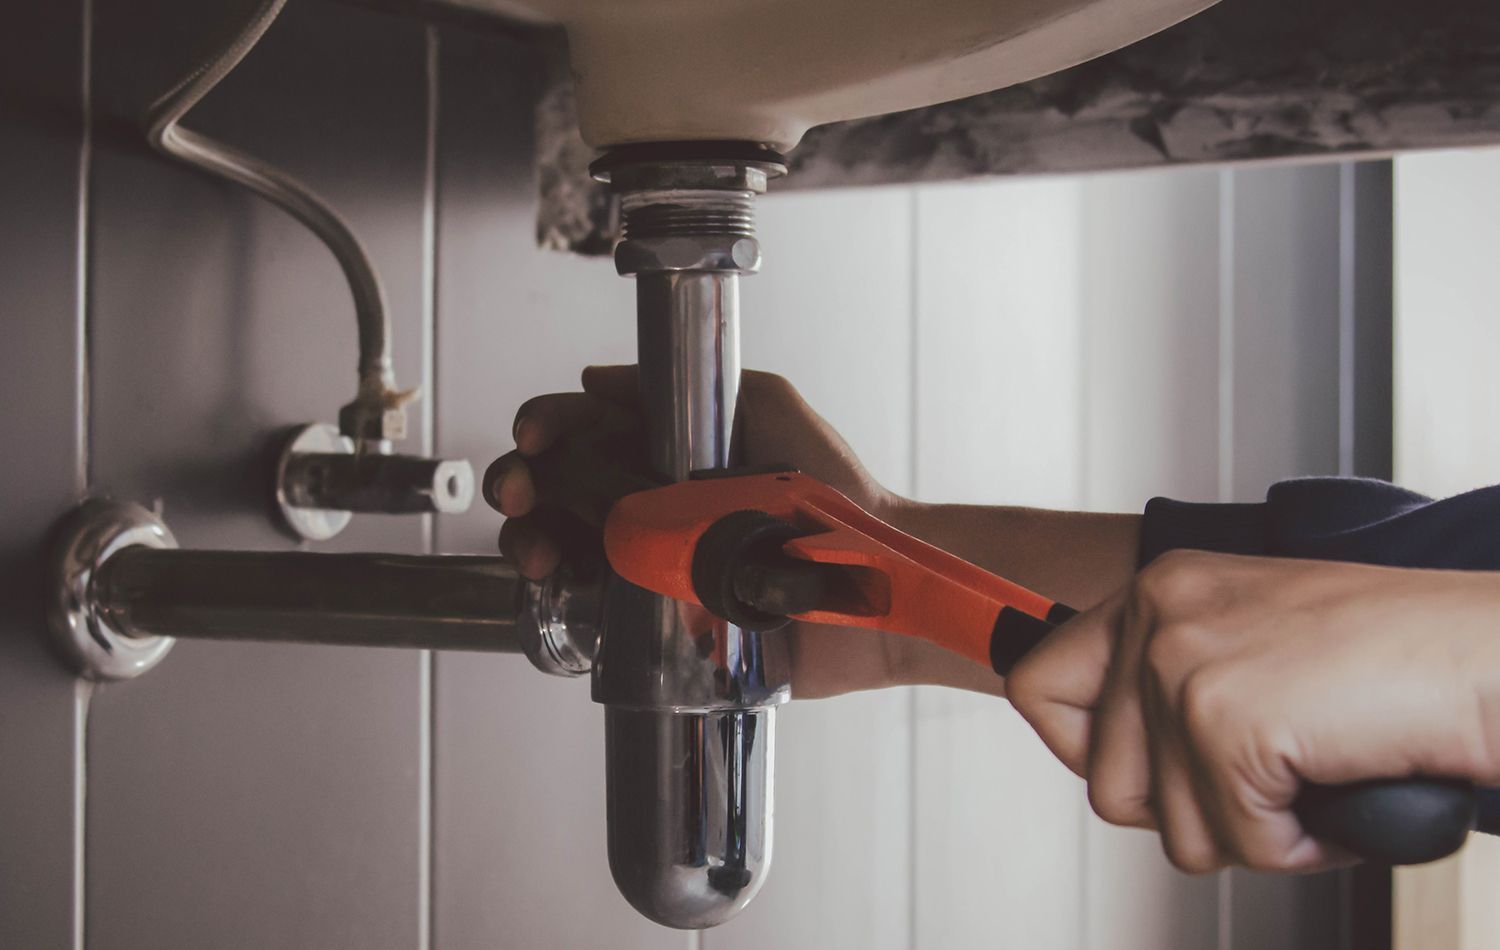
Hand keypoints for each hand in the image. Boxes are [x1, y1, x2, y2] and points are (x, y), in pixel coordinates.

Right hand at [485, 365, 906, 697]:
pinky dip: (558, 598)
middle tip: (519, 493)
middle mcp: (647, 502)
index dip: (549, 426)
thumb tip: (598, 378)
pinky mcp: (657, 619)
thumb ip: (698, 383)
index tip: (539, 435)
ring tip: (538, 553)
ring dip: (529, 541)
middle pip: (555, 487)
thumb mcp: (770, 406)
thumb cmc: (835, 489)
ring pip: (559, 545)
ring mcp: (648, 562)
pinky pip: (588, 609)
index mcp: (665, 449)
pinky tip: (558, 587)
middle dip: (521, 483)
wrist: (872, 578)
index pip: (585, 428)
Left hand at [1006, 550, 1499, 872]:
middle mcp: (1158, 616)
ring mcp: (1184, 666)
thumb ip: (1172, 679)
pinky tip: (1336, 786)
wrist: (1488, 656)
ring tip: (1310, 774)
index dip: (1083, 751)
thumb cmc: (1397, 657)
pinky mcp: (1224, 720)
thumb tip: (1104, 757)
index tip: (1145, 768)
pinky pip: (1236, 842)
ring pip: (1170, 830)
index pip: (1038, 687)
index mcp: (1160, 589)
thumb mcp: (1253, 639)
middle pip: (1106, 787)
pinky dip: (1298, 842)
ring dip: (1250, 829)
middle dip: (1195, 809)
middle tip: (1268, 777)